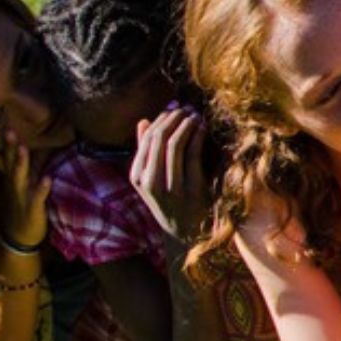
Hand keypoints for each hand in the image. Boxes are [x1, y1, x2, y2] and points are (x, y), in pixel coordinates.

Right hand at [0, 129, 51, 248]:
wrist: (18, 238)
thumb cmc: (21, 208)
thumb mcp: (21, 187)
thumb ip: (25, 169)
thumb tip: (29, 150)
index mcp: (13, 179)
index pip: (9, 156)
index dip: (9, 142)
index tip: (7, 122)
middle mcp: (15, 185)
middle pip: (11, 163)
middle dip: (11, 147)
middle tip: (9, 129)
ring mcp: (22, 196)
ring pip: (20, 177)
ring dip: (21, 163)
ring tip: (23, 148)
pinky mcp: (32, 208)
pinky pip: (37, 197)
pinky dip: (41, 188)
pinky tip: (47, 179)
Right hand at [130, 105, 212, 241]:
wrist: (187, 232)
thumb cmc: (170, 200)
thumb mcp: (151, 179)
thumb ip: (146, 151)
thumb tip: (143, 121)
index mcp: (137, 177)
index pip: (147, 139)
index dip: (161, 120)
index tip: (174, 110)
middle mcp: (150, 182)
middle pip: (159, 138)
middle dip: (174, 118)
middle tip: (186, 108)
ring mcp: (170, 187)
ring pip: (175, 144)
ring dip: (186, 124)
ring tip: (194, 115)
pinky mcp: (191, 190)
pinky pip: (192, 155)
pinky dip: (197, 136)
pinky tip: (202, 127)